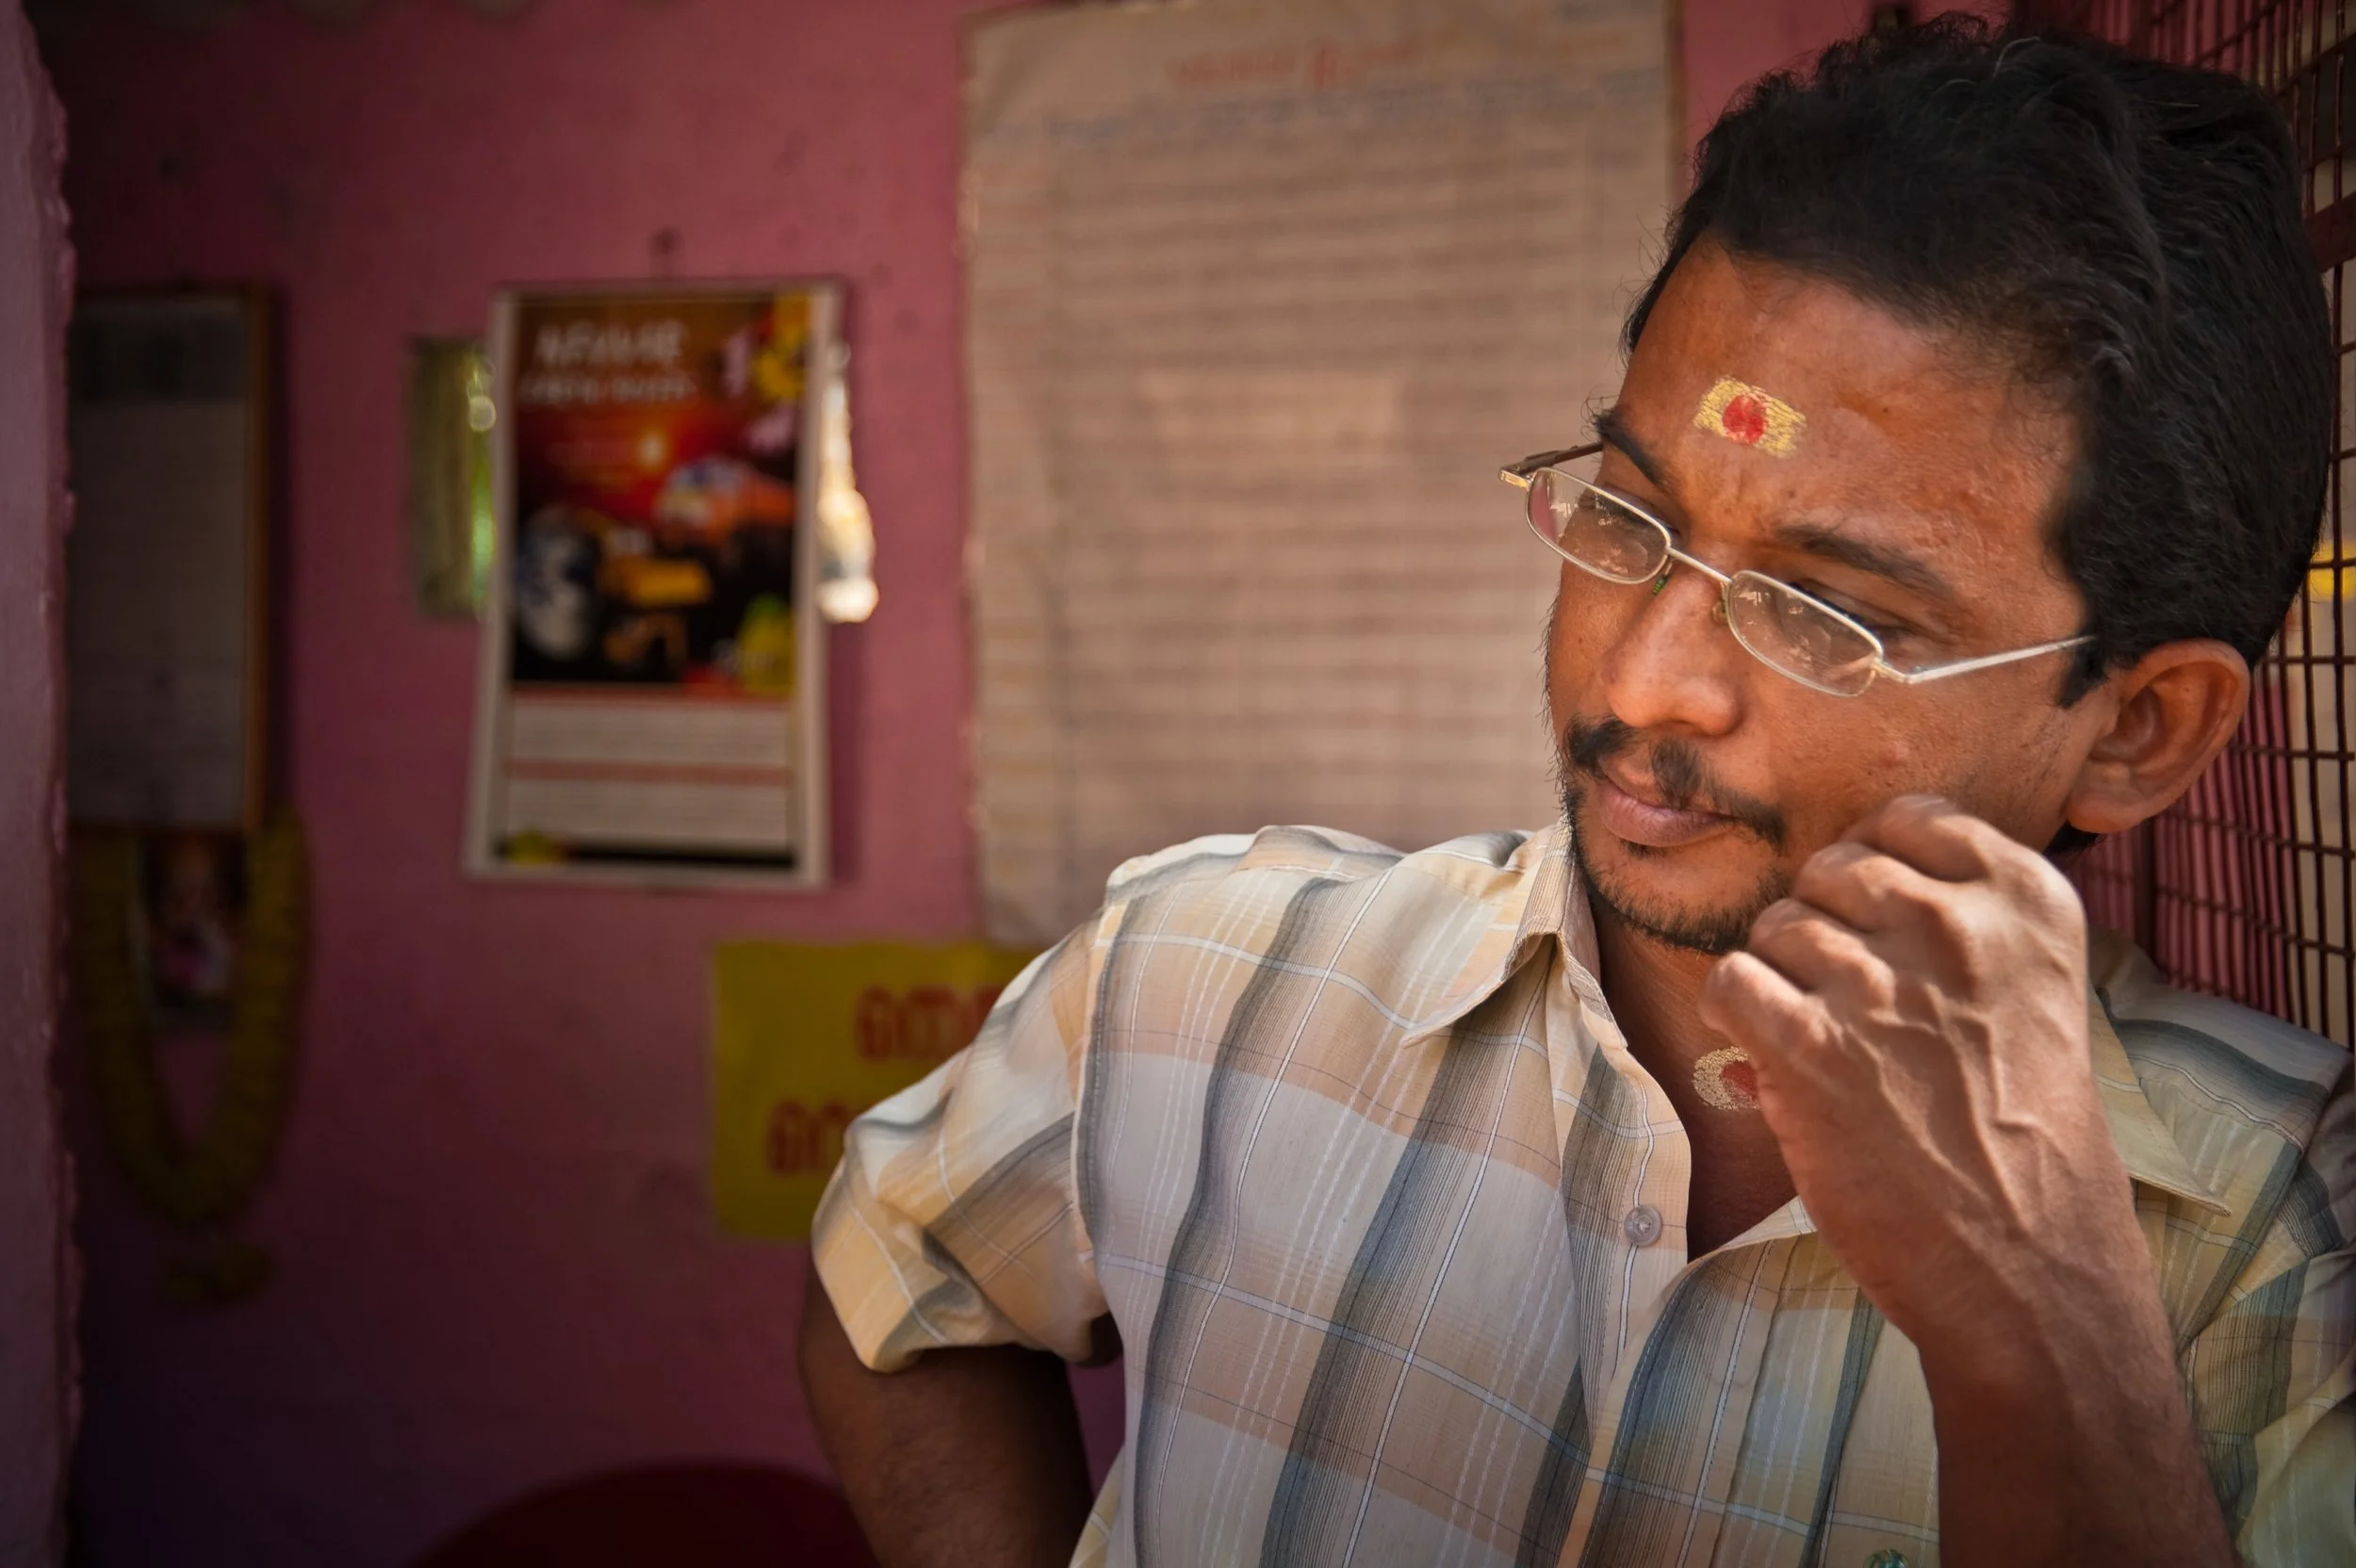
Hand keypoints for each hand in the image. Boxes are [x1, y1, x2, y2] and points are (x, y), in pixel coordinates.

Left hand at [1695, 794, 2143, 1372]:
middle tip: (1852, 1004)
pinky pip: (1731, 980)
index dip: (1875, 871)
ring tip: (1825, 1044)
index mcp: (2025, 901)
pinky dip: (1736, 1015)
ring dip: (1781, 979)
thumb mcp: (2033, 993)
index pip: (1908, 819)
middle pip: (1831, 870)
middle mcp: (1954, 926)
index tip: (1882, 927)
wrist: (2034, 1262)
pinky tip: (1771, 1054)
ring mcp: (1879, 984)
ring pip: (1775, 925)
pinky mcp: (1811, 1047)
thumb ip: (1962, 921)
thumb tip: (1842, 879)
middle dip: (1824, 927)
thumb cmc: (2026, 1133)